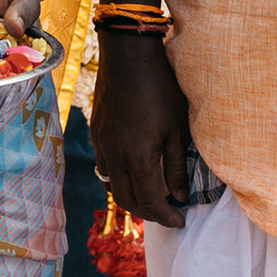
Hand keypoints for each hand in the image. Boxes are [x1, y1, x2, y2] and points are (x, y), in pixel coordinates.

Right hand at [91, 34, 191, 228]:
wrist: (127, 56)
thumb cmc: (159, 88)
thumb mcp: (178, 128)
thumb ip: (177, 165)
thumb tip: (180, 195)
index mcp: (137, 157)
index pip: (150, 201)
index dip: (166, 216)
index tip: (181, 220)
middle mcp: (115, 155)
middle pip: (128, 199)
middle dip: (149, 213)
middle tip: (168, 213)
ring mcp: (102, 144)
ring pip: (112, 185)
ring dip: (132, 197)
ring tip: (152, 196)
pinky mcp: (96, 132)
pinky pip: (104, 167)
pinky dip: (118, 179)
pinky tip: (133, 172)